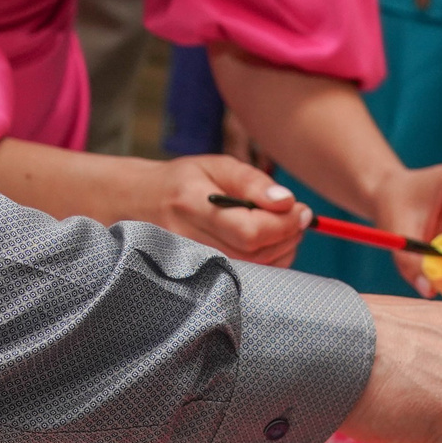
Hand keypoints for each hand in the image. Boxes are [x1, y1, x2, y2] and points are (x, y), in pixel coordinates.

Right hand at [147, 157, 307, 267]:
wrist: (140, 203)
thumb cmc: (184, 181)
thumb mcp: (217, 166)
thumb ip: (252, 182)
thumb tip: (287, 201)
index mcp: (191, 205)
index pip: (248, 230)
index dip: (282, 224)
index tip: (301, 209)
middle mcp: (189, 239)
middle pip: (254, 253)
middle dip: (288, 235)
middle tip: (300, 216)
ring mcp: (193, 262)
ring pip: (254, 269)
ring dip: (282, 249)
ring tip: (286, 226)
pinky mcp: (201, 275)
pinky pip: (247, 276)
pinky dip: (269, 261)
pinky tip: (271, 243)